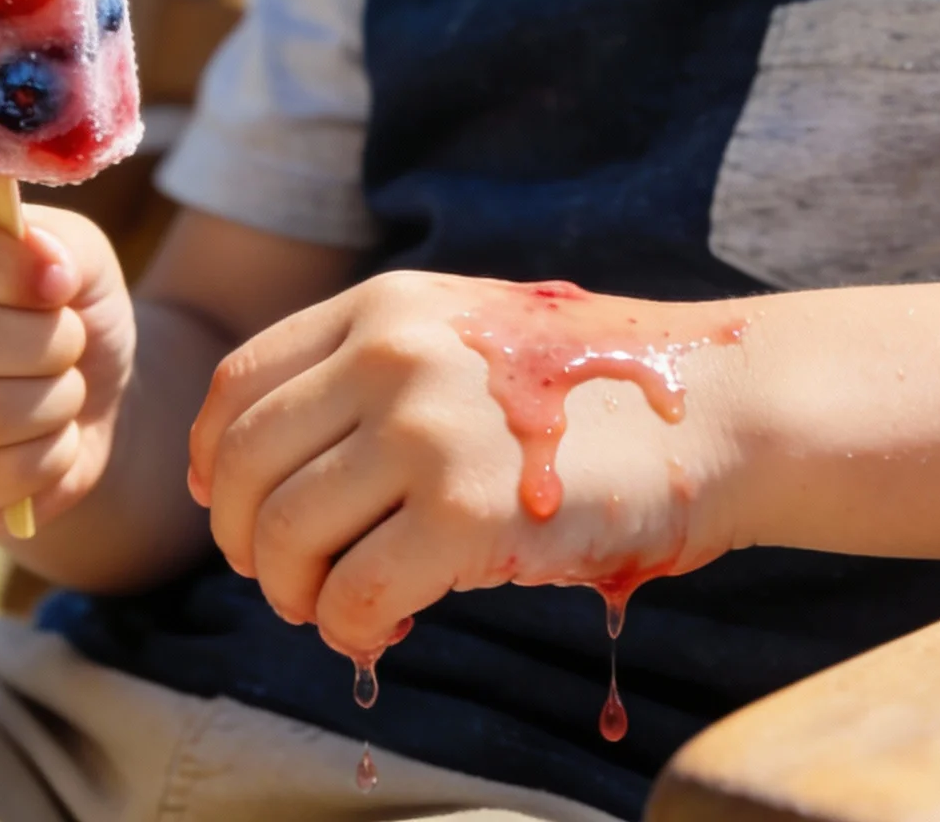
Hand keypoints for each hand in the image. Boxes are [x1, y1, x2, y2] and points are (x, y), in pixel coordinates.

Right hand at [0, 192, 136, 537]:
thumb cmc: (62, 308)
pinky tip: (50, 437)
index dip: (5, 265)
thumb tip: (47, 268)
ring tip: (64, 389)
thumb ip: (62, 243)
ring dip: (54, 401)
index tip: (60, 284)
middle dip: (44, 342)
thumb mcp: (76, 253)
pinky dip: (49, 456)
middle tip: (71, 342)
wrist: (81, 396)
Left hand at [188, 270, 744, 659]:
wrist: (721, 409)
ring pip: (286, 537)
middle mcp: (394, 356)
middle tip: (286, 579)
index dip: (217, 460)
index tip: (232, 506)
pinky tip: (385, 630)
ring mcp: (429, 432)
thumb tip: (271, 469)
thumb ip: (379, 369)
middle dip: (246, 541)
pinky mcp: (469, 516)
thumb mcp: (472, 336)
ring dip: (296, 594)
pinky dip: (351, 631)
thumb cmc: (599, 390)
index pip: (240, 382)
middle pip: (249, 465)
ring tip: (337, 607)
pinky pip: (353, 597)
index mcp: (389, 307)